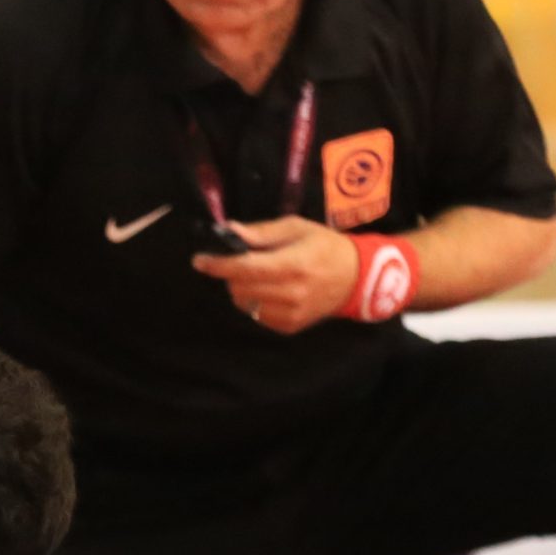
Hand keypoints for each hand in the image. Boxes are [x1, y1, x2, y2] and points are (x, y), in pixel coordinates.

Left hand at [192, 216, 359, 332]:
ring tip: (259, 276)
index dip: (218, 265)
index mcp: (293, 264)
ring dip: (242, 289)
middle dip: (231, 274)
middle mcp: (291, 293)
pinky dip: (255, 302)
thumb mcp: (295, 228)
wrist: (356, 278)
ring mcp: (290, 313)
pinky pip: (256, 315)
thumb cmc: (323, 246)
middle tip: (240, 262)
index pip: (245, 268)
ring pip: (244, 303)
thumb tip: (228, 230)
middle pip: (239, 287)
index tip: (199, 260)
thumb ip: (260, 232)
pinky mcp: (289, 327)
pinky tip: (271, 291)